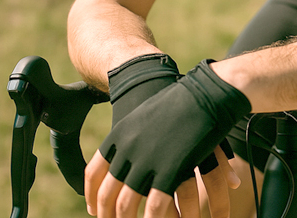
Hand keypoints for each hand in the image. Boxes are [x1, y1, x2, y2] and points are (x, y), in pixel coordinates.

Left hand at [88, 61, 250, 213]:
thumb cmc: (177, 102)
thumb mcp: (145, 116)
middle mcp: (127, 149)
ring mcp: (147, 159)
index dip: (92, 196)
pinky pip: (155, 207)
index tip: (95, 211)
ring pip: (127, 205)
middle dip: (108, 216)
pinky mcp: (170, 169)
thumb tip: (121, 157)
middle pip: (108, 194)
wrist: (204, 91)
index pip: (93, 173)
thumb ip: (131, 138)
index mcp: (119, 135)